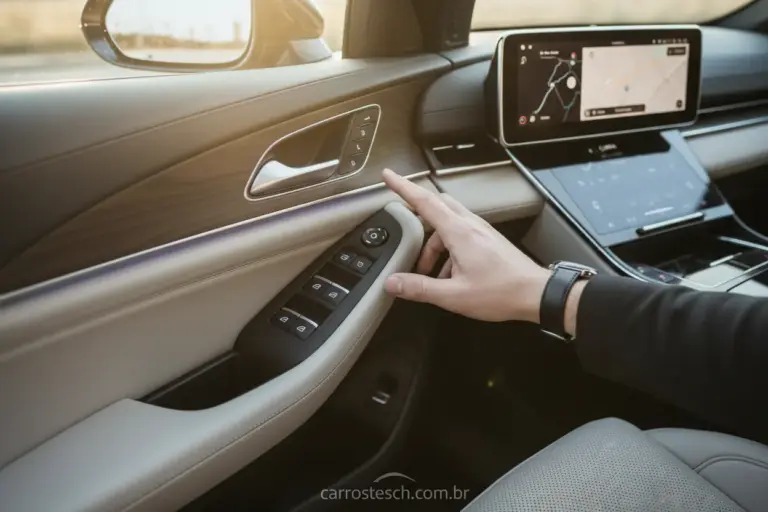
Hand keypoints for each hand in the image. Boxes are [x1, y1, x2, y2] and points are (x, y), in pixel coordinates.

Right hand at [382, 169, 550, 322]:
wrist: (536, 294)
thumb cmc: (500, 293)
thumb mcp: (454, 295)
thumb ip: (420, 288)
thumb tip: (392, 283)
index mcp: (459, 233)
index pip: (425, 202)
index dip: (404, 187)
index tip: (388, 176)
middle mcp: (470, 226)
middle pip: (437, 206)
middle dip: (417, 216)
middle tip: (403, 226)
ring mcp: (481, 231)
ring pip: (448, 224)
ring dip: (433, 243)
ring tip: (427, 273)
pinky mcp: (488, 240)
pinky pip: (460, 235)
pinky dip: (447, 249)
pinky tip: (447, 276)